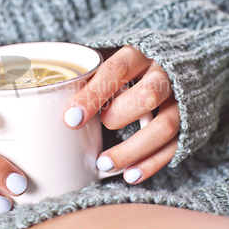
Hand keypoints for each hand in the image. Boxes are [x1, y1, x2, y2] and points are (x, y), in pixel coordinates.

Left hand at [63, 46, 179, 183]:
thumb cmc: (131, 63)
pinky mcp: (190, 121)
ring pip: (164, 126)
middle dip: (117, 118)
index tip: (71, 119)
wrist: (181, 58)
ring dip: (133, 150)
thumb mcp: (110, 55)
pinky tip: (130, 175)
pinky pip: (175, 145)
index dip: (94, 95)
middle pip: (147, 96)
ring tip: (104, 165)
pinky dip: (152, 163)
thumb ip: (84, 68)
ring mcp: (180, 99)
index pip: (117, 70)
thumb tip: (38, 81)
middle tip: (97, 130)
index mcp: (139, 53)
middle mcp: (164, 73)